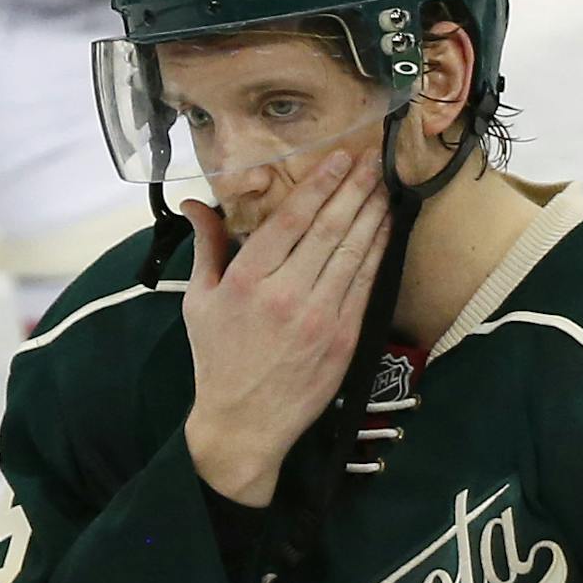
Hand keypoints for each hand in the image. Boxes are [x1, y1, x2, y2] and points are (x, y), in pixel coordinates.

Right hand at [181, 151, 391, 505]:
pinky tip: (386, 231)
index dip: (319, 185)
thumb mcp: (199, 300)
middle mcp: (287, 295)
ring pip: (354, 254)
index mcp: (248, 282)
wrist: (244, 424)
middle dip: (355, 190)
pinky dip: (378, 254)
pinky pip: (365, 287)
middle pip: (330, 230)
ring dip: (373, 216)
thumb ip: (206, 247)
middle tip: (373, 161)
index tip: (338, 158)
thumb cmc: (218, 361)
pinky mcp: (344, 339)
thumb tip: (196, 204)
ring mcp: (320, 318)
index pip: (291, 220)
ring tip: (386, 187)